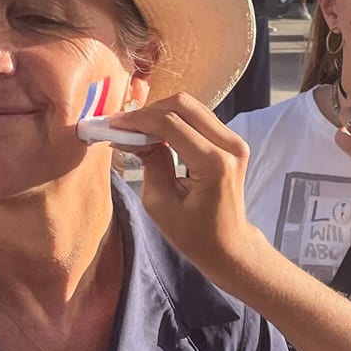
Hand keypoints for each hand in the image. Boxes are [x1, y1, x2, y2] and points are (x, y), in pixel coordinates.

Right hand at [108, 94, 273, 289]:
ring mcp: (235, 141)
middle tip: (124, 125)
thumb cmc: (195, 234)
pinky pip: (198, 118)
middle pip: (184, 105)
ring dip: (160, 114)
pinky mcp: (232, 141)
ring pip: (191, 107)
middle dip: (149, 111)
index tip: (114, 124)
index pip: (171, 125)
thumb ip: (149, 163)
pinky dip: (173, 120)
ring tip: (136, 130)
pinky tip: (155, 134)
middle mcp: (230, 147)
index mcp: (214, 164)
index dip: (139, 120)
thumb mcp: (160, 203)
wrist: (228, 244)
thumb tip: (132, 135)